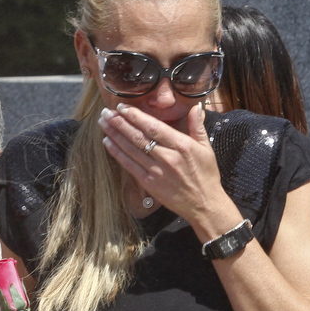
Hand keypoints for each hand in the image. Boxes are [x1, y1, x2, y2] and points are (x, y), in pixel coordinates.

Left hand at [97, 103, 236, 231]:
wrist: (204, 204)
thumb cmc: (205, 174)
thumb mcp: (206, 148)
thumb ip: (197, 126)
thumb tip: (195, 107)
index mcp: (182, 146)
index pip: (154, 127)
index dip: (136, 116)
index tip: (122, 106)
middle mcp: (168, 157)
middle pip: (138, 137)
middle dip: (120, 123)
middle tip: (106, 112)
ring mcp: (157, 171)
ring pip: (131, 149)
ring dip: (115, 135)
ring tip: (103, 123)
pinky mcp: (149, 184)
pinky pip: (129, 166)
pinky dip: (117, 153)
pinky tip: (107, 143)